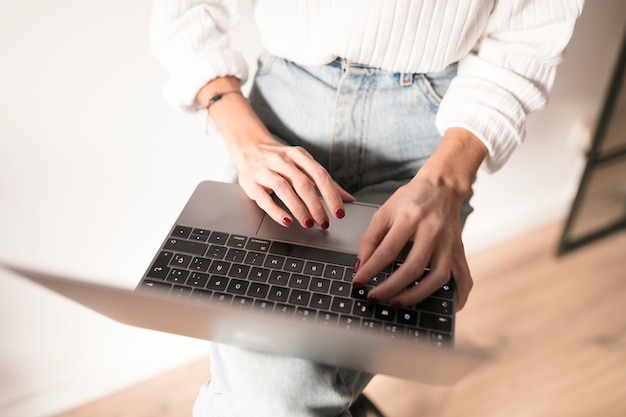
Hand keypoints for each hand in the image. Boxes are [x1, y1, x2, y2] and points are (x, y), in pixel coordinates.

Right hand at [196, 76, 353, 228]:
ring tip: (308, 223)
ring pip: (284, 188)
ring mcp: (265, 170)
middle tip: (324, 223)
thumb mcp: (304, 164)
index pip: (319, 175)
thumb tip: (349, 199)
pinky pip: (263, 197)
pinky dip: (276, 210)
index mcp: (299, 155)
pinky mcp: (250, 182)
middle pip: (303, 183)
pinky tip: (286, 221)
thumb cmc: (282, 160)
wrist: (248, 146)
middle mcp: (282, 160)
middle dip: (316, 205)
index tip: (339, 213)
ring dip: (298, 208)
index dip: (331, 195)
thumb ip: (325, 182)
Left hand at [352, 127, 487, 310]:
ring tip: (398, 303)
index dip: (370, 269)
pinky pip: (463, 277)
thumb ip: (370, 238)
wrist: (442, 186)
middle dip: (391, 287)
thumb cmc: (411, 198)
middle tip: (374, 297)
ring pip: (438, 277)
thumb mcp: (384, 211)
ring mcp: (450, 242)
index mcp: (411, 217)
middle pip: (414, 267)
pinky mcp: (460, 250)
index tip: (358, 282)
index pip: (387, 250)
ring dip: (417, 295)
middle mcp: (433, 230)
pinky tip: (445, 306)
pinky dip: (457, 296)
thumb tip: (360, 266)